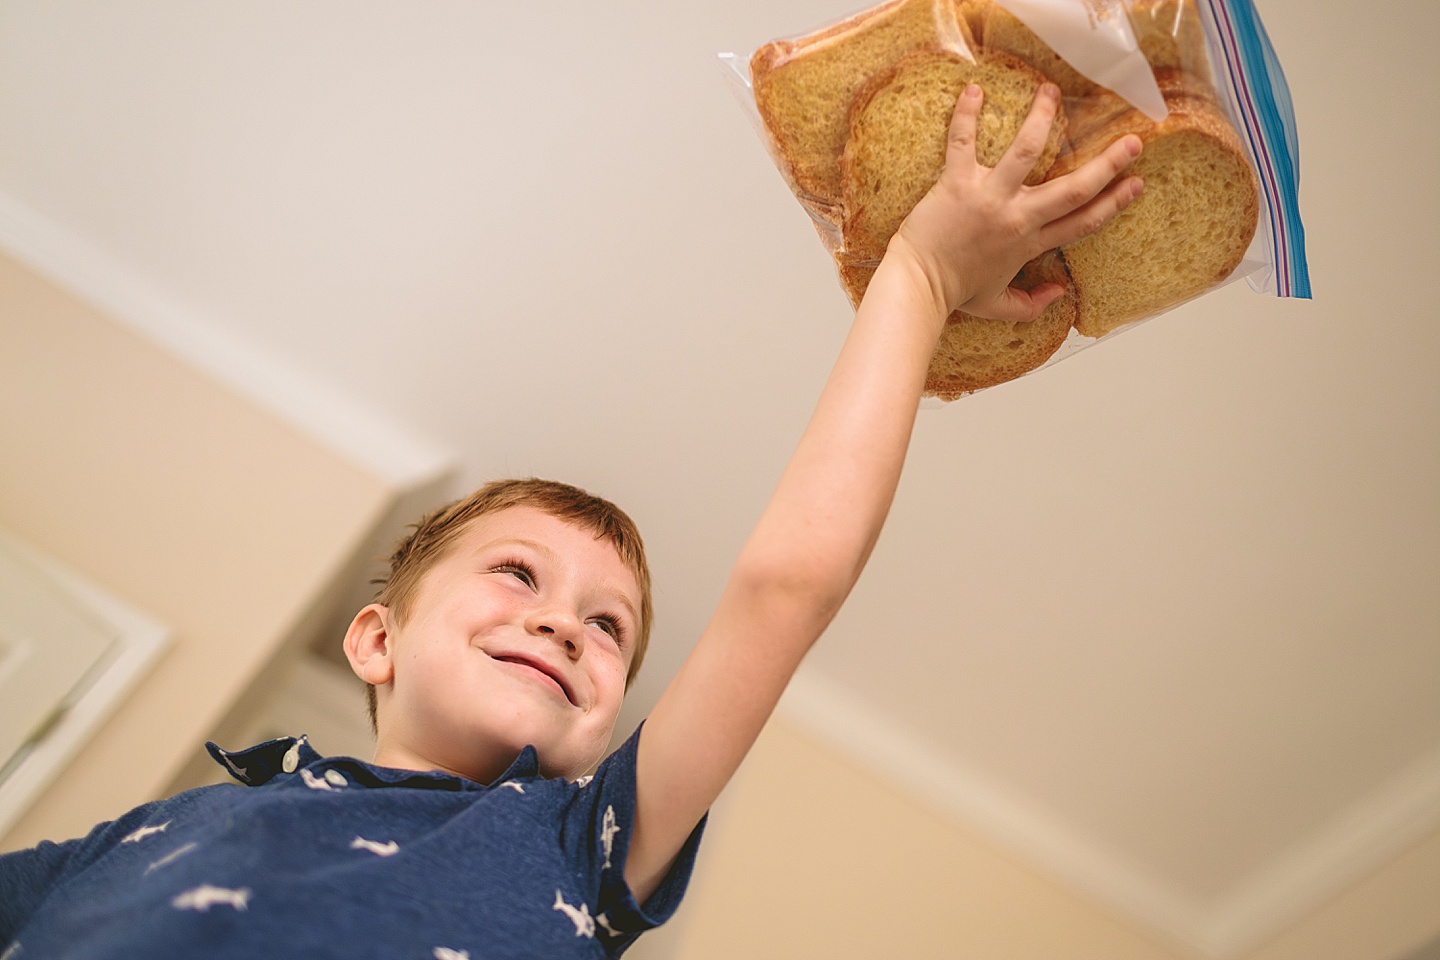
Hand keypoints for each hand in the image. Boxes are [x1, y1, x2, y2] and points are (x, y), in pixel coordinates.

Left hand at [890, 82, 1143, 322]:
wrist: (917, 286)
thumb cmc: (953, 293)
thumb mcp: (997, 305)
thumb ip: (1031, 304)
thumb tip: (1060, 294)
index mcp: (1029, 244)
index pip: (1082, 222)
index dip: (1113, 204)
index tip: (1137, 184)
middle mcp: (1017, 217)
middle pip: (1073, 188)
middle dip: (1108, 163)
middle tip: (1134, 140)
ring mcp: (989, 197)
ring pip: (1026, 150)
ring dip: (1042, 118)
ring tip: (1051, 91)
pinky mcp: (957, 183)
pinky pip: (963, 142)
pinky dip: (966, 115)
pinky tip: (974, 90)